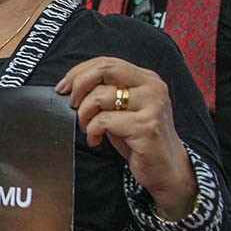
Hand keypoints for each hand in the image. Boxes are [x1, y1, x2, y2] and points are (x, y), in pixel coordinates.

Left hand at [56, 56, 197, 219]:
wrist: (166, 168)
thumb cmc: (138, 138)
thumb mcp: (121, 109)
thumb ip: (105, 92)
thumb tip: (71, 86)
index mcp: (146, 78)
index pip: (106, 62)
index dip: (79, 72)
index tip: (64, 87)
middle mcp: (152, 87)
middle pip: (104, 70)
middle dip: (79, 85)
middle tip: (72, 104)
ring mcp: (152, 105)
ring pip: (100, 96)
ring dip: (84, 115)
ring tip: (88, 128)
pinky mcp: (146, 126)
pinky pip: (103, 121)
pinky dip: (92, 131)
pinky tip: (96, 139)